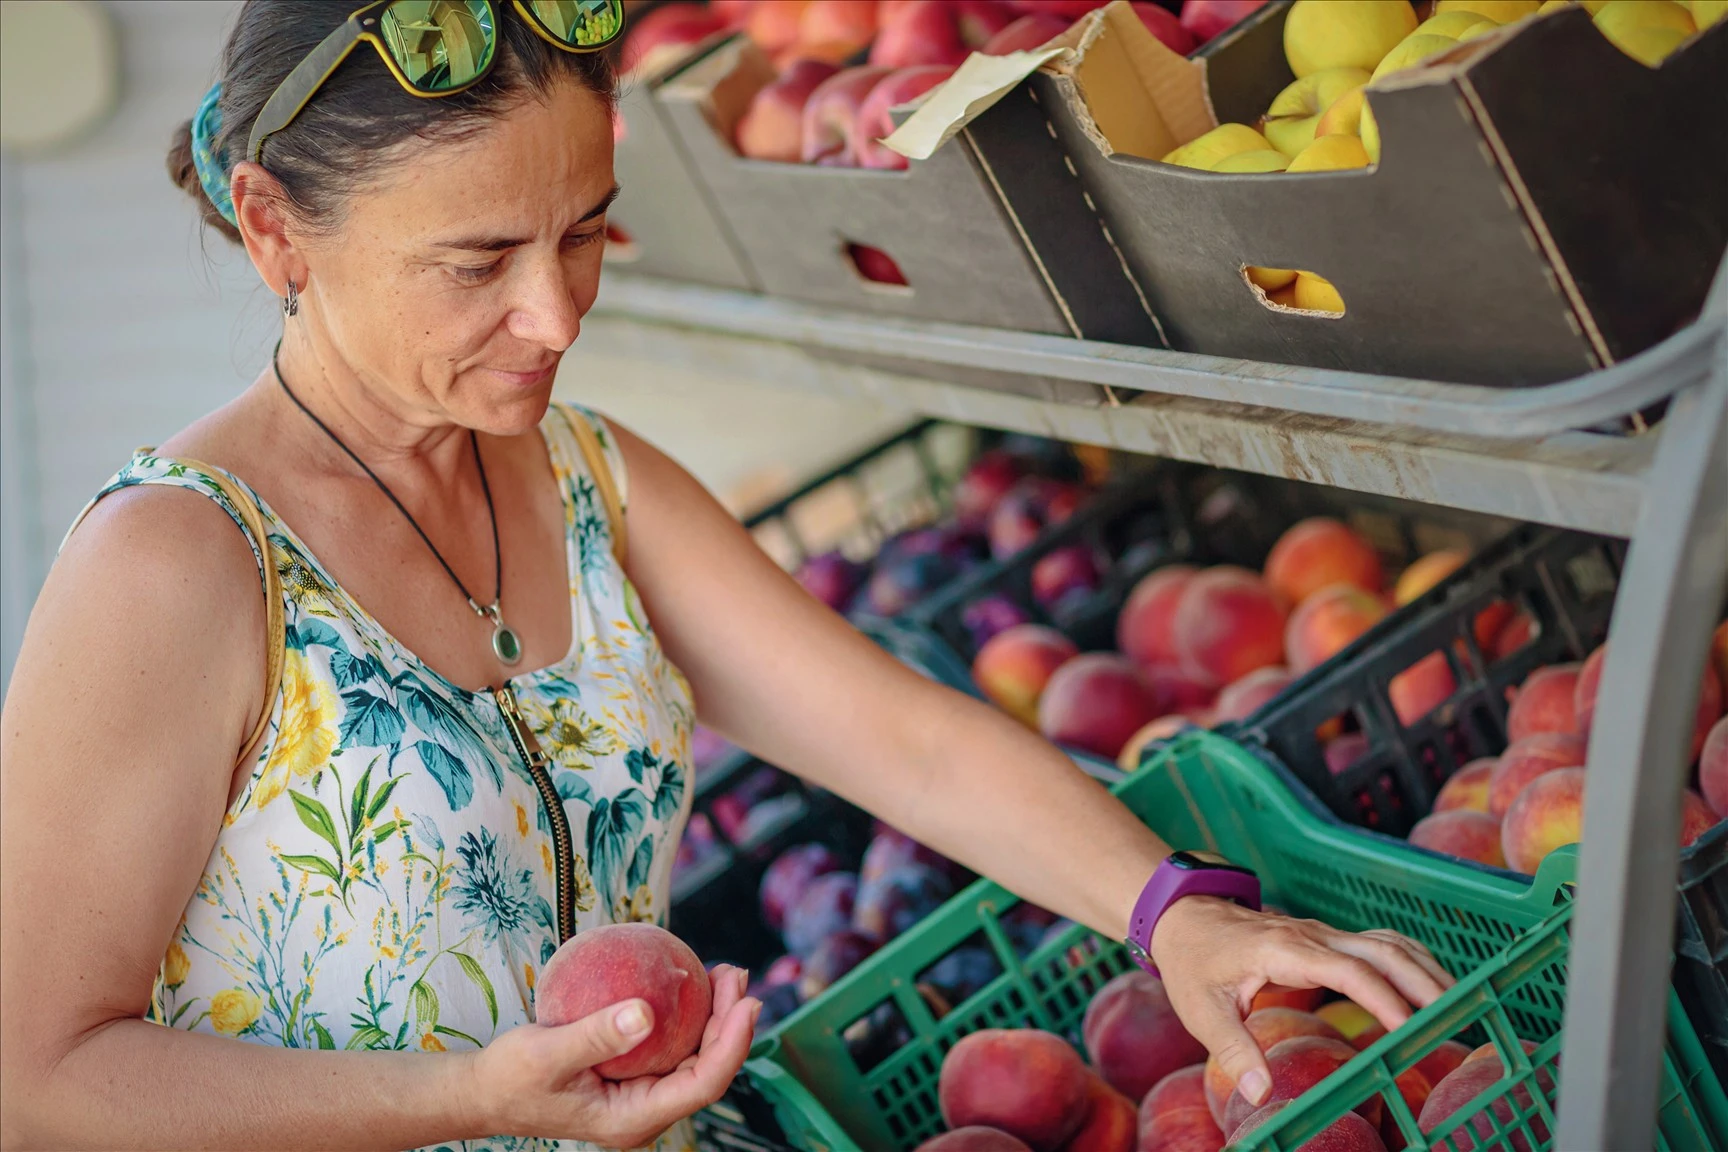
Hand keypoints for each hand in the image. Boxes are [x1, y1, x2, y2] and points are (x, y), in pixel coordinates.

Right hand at [462, 964, 759, 1146]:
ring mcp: (641, 1096)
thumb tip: (645, 1012)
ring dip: (715, 1016)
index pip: (701, 1085)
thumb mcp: (546, 1054)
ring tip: (725, 972)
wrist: (486, 1093)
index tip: (747, 1003)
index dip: (732, 1045)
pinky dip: (685, 1015)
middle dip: (731, 1023)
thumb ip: (596, 1036)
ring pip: (694, 1057)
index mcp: (633, 1119)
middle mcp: (645, 1112)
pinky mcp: (633, 1078)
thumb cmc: (511, 1078)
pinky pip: (670, 1046)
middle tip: (736, 973)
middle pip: (707, 1069)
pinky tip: (687, 980)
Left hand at [1149, 897, 1452, 1109]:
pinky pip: (1379, 945)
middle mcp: (1313, 936)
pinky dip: (1411, 963)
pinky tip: (1431, 988)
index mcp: (1285, 950)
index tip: (1410, 1031)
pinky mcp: (1328, 940)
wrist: (1184, 917)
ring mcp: (1323, 934)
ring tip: (1460, 1007)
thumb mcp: (1201, 1010)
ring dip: (1426, 970)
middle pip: (1382, 951)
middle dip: (1424, 983)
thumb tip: (1260, 1092)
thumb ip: (1232, 1049)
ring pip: (1388, 943)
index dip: (1383, 999)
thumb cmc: (1193, 963)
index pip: (1348, 970)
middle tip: (1459, 1020)